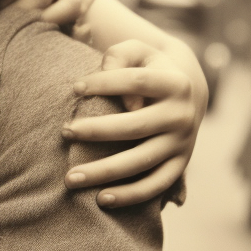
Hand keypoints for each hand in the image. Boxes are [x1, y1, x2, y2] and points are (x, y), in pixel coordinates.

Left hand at [63, 39, 207, 207]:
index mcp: (175, 84)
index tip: (74, 88)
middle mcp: (182, 116)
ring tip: (70, 177)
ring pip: (142, 162)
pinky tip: (100, 199)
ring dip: (105, 172)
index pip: (135, 82)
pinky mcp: (180, 165)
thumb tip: (100, 82)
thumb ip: (117, 56)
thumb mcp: (137, 51)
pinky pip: (155, 186)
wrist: (185, 92)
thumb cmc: (147, 67)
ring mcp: (183, 144)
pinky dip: (130, 195)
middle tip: (64, 132)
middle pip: (135, 126)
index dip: (103, 83)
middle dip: (96, 131)